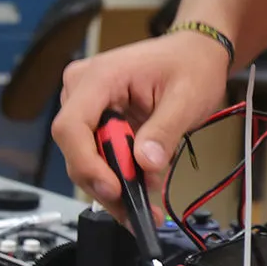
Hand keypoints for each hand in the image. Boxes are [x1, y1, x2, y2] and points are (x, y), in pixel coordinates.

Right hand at [51, 33, 230, 211]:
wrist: (195, 54)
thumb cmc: (190, 65)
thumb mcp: (186, 98)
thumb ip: (165, 131)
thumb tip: (146, 164)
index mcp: (100, 77)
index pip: (71, 126)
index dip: (86, 163)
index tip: (114, 188)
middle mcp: (82, 90)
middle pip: (76, 149)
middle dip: (106, 184)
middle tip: (138, 210)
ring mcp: (87, 106)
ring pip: (86, 159)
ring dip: (114, 186)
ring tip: (147, 205)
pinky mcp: (97, 121)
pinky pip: (99, 156)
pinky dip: (118, 177)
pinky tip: (142, 188)